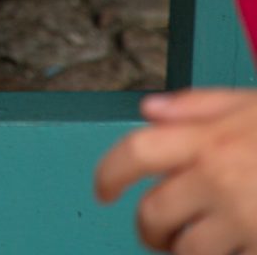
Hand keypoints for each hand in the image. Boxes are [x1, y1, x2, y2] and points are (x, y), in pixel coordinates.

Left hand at [96, 89, 256, 252]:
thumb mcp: (247, 106)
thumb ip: (197, 105)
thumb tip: (150, 109)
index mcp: (209, 139)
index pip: (138, 151)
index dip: (110, 172)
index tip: (103, 190)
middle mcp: (218, 179)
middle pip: (153, 213)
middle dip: (150, 226)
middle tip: (161, 227)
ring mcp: (240, 220)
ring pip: (184, 251)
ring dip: (184, 249)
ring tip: (200, 238)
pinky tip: (232, 245)